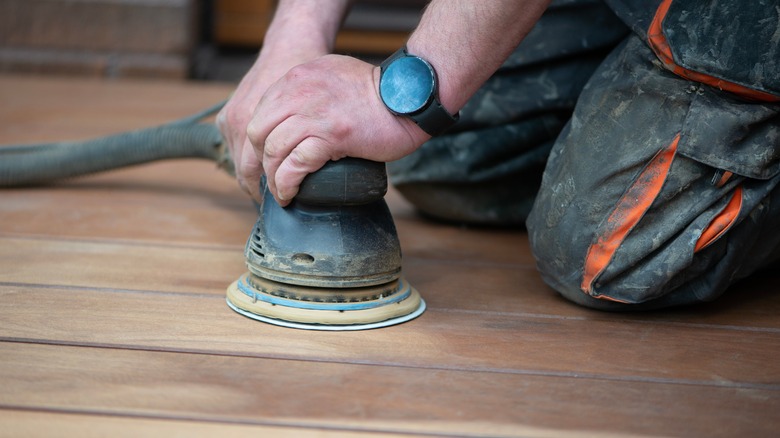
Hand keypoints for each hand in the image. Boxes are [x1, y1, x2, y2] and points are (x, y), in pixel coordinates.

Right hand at [216, 51, 319, 201]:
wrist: (290, 45)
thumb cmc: (309, 81)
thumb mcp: (316, 112)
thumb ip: (314, 141)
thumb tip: (319, 174)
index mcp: (254, 125)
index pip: (255, 176)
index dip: (271, 191)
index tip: (286, 202)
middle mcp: (237, 122)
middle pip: (245, 173)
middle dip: (262, 189)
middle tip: (282, 200)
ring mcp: (229, 119)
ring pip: (238, 162)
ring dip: (255, 175)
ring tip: (275, 185)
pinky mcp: (225, 116)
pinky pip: (235, 148)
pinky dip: (249, 158)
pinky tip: (266, 164)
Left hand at [247, 54, 429, 205]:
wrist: (411, 97)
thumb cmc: (380, 94)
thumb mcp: (334, 76)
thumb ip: (310, 90)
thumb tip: (297, 119)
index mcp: (298, 77)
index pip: (261, 112)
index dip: (257, 142)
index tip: (263, 161)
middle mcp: (300, 92)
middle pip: (258, 132)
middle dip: (256, 162)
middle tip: (266, 181)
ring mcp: (314, 113)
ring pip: (273, 150)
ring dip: (272, 178)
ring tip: (280, 193)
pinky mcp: (331, 135)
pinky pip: (295, 165)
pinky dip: (287, 184)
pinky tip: (290, 194)